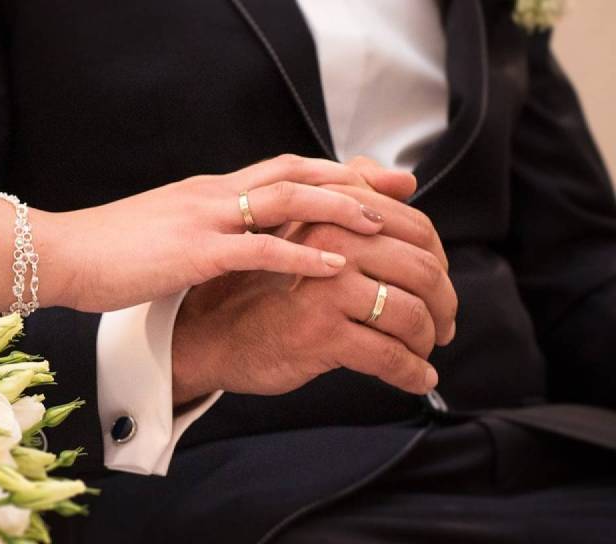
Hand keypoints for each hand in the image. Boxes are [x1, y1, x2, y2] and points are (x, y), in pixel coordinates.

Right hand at [46, 155, 396, 312]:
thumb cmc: (101, 250)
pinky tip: (335, 265)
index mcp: (204, 191)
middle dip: (351, 179)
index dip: (330, 172)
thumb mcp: (158, 231)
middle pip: (295, 173)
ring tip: (382, 222)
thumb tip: (222, 240)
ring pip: (286, 201)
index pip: (279, 169)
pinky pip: (260, 250)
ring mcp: (203, 219)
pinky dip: (302, 255)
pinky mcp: (194, 252)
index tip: (372, 179)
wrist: (57, 253)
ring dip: (338, 208)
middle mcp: (211, 195)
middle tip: (401, 188)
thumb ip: (195, 229)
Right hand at [170, 174, 455, 402]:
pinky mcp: (319, 332)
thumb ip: (345, 198)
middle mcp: (325, 240)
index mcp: (325, 212)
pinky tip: (416, 378)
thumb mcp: (294, 231)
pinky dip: (411, 372)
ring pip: (409, 312)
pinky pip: (388, 355)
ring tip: (425, 351)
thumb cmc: (252, 288)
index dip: (437, 257)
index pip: (411, 225)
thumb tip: (404, 178)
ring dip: (428, 339)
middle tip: (444, 323)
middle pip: (421, 268)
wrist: (205, 335)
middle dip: (443, 302)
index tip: (439, 281)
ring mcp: (322, 287)